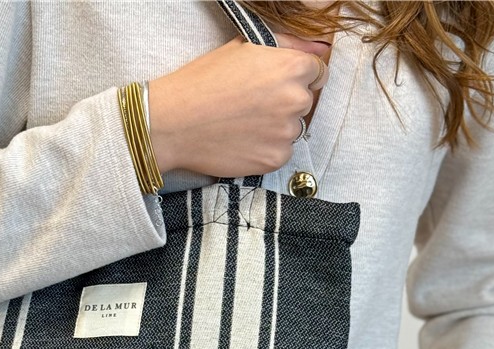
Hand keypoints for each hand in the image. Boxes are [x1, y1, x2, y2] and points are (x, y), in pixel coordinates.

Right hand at [147, 32, 330, 176]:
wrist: (174, 123)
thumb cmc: (203, 82)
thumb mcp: (244, 47)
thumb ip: (287, 45)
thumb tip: (319, 48)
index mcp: (292, 67)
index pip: (318, 73)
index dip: (296, 78)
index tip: (275, 87)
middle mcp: (295, 99)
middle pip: (305, 103)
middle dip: (284, 103)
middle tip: (251, 106)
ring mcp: (286, 132)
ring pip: (292, 129)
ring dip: (274, 128)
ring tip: (242, 125)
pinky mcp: (274, 159)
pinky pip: (280, 153)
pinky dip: (265, 149)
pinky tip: (241, 141)